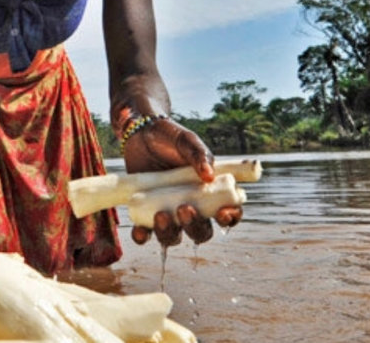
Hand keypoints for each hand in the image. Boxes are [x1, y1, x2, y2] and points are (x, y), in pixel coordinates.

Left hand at [123, 117, 243, 246]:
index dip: (229, 218)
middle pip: (201, 232)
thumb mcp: (187, 141)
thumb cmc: (171, 138)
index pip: (227, 214)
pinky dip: (143, 236)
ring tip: (161, 215)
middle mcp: (191, 208)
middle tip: (185, 208)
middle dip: (196, 227)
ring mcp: (168, 212)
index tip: (223, 213)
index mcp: (209, 194)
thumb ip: (199, 154)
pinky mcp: (146, 212)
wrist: (141, 133)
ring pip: (174, 236)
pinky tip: (140, 231)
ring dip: (169, 233)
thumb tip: (209, 176)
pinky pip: (145, 233)